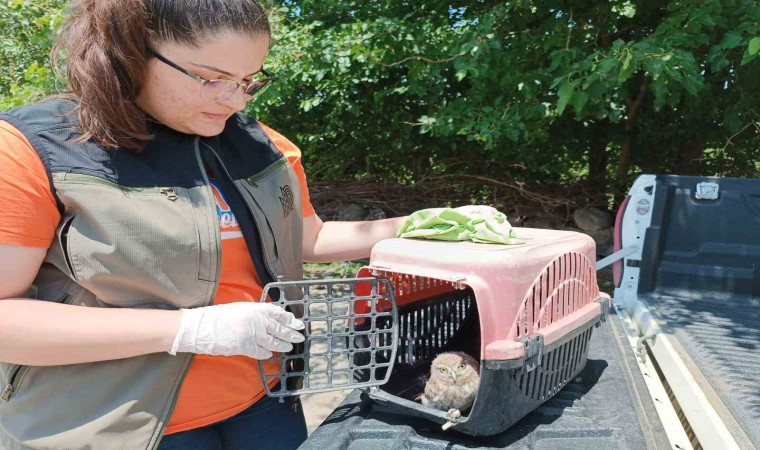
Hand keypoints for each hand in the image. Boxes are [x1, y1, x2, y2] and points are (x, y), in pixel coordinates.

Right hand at [169, 302, 304, 358]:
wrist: (200, 327)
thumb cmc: (217, 317)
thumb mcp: (239, 308)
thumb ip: (255, 313)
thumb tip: (268, 319)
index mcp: (255, 308)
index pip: (278, 313)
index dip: (289, 318)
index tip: (297, 322)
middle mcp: (256, 321)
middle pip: (278, 328)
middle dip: (291, 333)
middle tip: (300, 336)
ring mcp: (251, 334)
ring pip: (273, 341)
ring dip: (283, 344)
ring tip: (290, 346)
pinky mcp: (244, 347)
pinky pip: (260, 352)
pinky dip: (266, 354)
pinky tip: (271, 355)